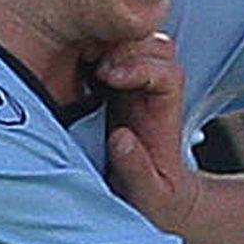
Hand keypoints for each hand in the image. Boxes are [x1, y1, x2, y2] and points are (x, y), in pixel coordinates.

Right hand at [100, 37, 201, 234]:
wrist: (158, 199)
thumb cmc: (154, 197)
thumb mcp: (149, 192)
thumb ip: (137, 169)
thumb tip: (121, 138)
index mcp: (165, 111)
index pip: (167, 72)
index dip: (141, 68)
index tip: (108, 76)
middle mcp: (153, 92)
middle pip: (154, 47)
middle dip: (125, 47)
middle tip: (92, 65)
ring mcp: (135, 86)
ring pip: (136, 44)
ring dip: (111, 45)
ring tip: (85, 63)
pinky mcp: (115, 87)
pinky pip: (111, 54)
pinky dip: (97, 50)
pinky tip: (76, 64)